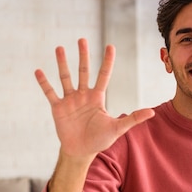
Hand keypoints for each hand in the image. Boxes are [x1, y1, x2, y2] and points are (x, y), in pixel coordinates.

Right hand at [35, 38, 154, 161]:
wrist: (81, 151)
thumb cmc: (100, 140)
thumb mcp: (118, 128)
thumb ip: (133, 118)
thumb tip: (152, 113)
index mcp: (98, 97)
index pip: (104, 75)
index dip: (107, 61)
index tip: (110, 46)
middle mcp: (83, 95)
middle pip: (84, 71)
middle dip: (83, 56)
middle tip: (82, 39)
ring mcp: (70, 100)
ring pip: (66, 78)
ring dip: (62, 63)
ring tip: (59, 48)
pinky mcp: (58, 108)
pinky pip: (50, 93)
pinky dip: (44, 83)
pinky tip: (39, 71)